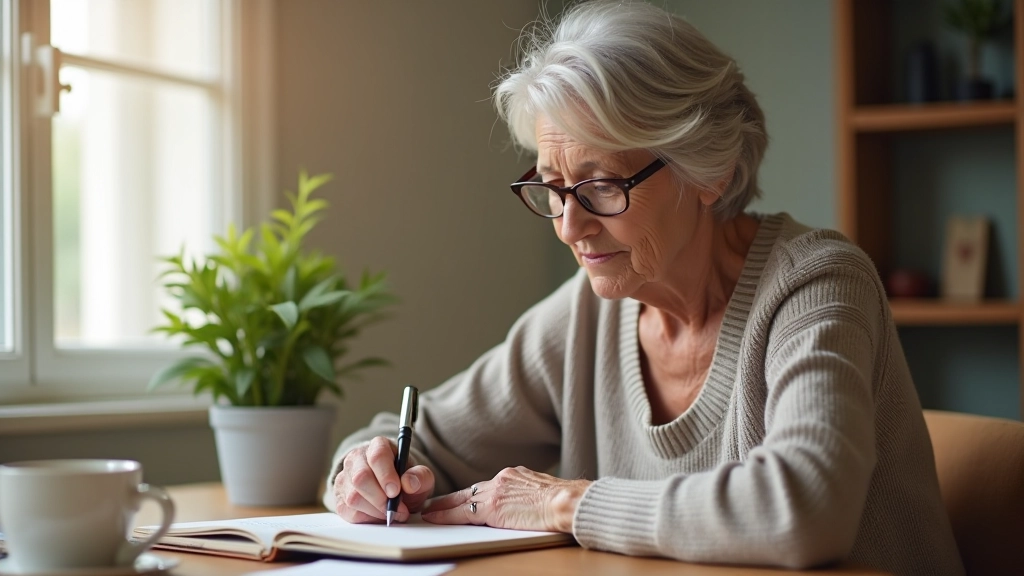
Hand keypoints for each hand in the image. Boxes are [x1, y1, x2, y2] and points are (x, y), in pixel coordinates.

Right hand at [332, 436, 434, 523]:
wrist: (393, 488)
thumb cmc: (406, 479)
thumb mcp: (420, 476)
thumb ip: (420, 477)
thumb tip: (409, 483)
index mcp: (379, 446)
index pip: (378, 456)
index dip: (386, 475)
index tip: (396, 492)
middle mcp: (357, 458)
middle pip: (361, 478)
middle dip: (380, 499)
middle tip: (398, 510)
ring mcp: (345, 476)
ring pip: (353, 497)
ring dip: (375, 511)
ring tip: (392, 513)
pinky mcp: (339, 496)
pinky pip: (347, 511)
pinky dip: (365, 518)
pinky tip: (378, 516)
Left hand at [421, 466, 590, 532]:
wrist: (568, 501)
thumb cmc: (567, 502)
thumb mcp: (546, 492)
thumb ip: (530, 495)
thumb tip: (529, 504)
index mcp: (517, 475)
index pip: (490, 485)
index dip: (475, 493)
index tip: (465, 497)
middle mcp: (503, 479)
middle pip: (472, 490)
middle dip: (453, 497)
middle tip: (435, 502)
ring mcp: (495, 492)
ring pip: (462, 499)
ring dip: (444, 505)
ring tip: (429, 510)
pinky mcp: (491, 508)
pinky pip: (461, 512)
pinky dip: (445, 514)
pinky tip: (433, 517)